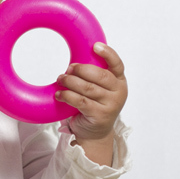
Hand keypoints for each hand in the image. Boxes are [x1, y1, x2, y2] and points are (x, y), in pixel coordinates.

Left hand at [56, 43, 127, 165]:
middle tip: (68, 69)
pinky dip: (68, 96)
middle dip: (81, 69)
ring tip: (61, 80)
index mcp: (119, 81)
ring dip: (71, 82)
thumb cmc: (95, 105)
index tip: (95, 46)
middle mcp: (119, 92)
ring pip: (88, 88)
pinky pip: (81, 101)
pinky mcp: (100, 115)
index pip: (117, 64)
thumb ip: (93, 76)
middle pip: (99, 75)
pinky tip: (60, 94)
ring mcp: (111, 105)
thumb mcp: (98, 88)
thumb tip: (74, 63)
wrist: (95, 132)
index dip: (107, 53)